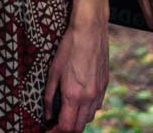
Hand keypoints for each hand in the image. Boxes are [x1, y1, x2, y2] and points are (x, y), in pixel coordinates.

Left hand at [42, 15, 107, 132]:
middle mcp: (89, 97)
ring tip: (65, 114)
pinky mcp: (105, 85)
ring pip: (89, 118)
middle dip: (66, 129)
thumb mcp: (53, 71)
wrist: (90, 30)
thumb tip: (48, 114)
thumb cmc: (68, 47)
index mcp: (74, 95)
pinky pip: (96, 106)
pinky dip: (86, 110)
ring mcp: (99, 92)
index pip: (67, 127)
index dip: (55, 132)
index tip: (48, 129)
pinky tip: (78, 102)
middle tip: (54, 124)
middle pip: (79, 127)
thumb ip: (50, 96)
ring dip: (77, 120)